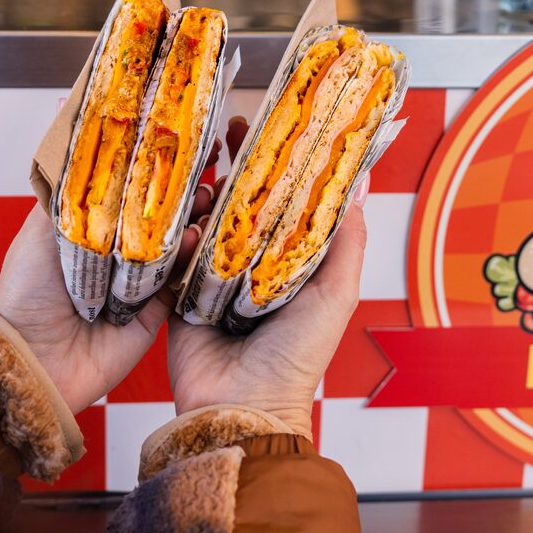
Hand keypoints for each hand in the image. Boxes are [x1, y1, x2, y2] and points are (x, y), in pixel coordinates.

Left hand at [0, 140, 221, 414]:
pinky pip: (180, 282)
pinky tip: (196, 236)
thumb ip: (72, 195)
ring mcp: (140, 283)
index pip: (130, 192)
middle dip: (185, 190)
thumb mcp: (41, 230)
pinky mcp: (156, 313)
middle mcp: (118, 255)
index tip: (179, 142)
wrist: (32, 357)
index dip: (154, 169)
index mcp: (92, 233)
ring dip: (194, 219)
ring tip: (208, 196)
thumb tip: (99, 151)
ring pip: (177, 244)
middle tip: (206, 166)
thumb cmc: (27, 292)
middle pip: (161, 215)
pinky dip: (190, 258)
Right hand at [167, 124, 369, 437]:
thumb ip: (346, 244)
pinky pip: (174, 251)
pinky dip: (177, 230)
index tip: (278, 127)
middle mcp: (251, 266)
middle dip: (239, 163)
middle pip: (242, 202)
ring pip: (206, 219)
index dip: (281, 164)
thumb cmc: (296, 357)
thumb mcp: (335, 295)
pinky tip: (181, 211)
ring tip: (205, 165)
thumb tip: (359, 187)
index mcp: (289, 265)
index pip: (285, 202)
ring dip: (205, 190)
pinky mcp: (178, 293)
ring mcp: (212, 278)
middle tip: (234, 125)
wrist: (241, 407)